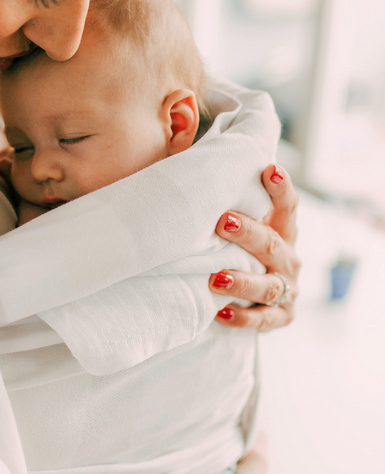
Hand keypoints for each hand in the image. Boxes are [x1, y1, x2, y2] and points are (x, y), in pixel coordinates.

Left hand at [209, 164, 299, 331]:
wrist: (251, 299)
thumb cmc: (233, 249)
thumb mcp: (234, 225)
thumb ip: (220, 197)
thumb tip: (185, 152)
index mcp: (282, 230)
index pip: (287, 206)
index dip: (281, 188)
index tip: (267, 168)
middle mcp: (288, 258)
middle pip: (273, 244)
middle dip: (249, 233)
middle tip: (222, 222)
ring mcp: (286, 289)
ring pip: (268, 286)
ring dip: (242, 281)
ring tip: (216, 277)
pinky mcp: (280, 318)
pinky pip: (263, 321)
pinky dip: (242, 318)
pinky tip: (220, 312)